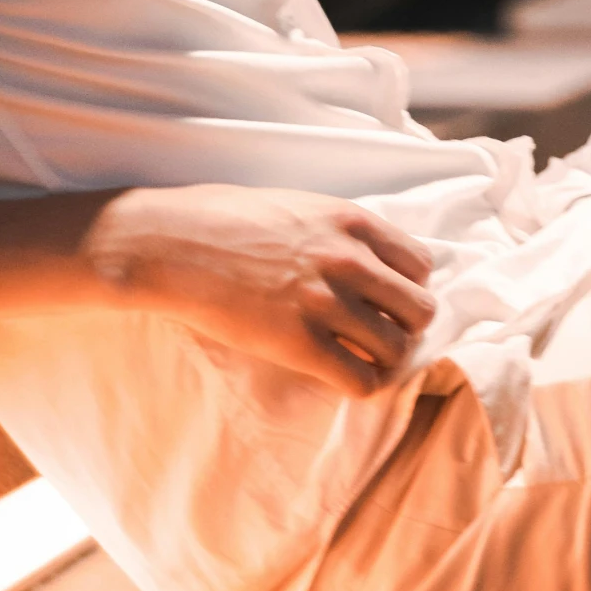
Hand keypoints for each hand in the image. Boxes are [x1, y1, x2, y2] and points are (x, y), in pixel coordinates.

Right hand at [86, 184, 436, 397]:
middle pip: (420, 309)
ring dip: (386, 359)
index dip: (408, 286)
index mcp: (351, 221)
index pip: (420, 264)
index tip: (388, 299)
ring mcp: (326, 302)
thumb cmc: (222, 218)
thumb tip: (366, 259)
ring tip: (362, 359)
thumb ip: (337, 231)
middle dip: (406, 326)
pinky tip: (343, 377)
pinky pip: (362, 380)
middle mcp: (350, 260)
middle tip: (379, 333)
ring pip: (398, 348)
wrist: (170, 243)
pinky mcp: (300, 343)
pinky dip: (362, 385)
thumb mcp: (296, 205)